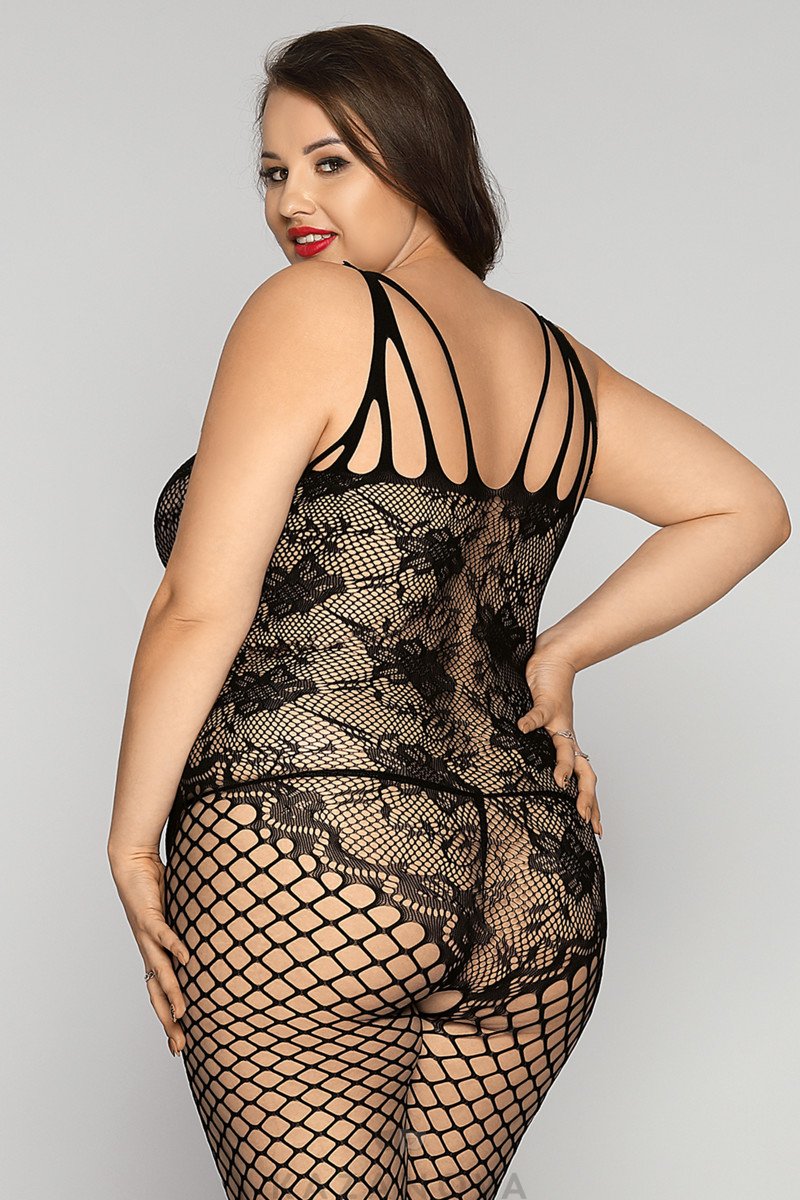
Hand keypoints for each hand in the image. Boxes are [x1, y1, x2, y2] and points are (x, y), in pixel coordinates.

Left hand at [108, 846, 189, 1055]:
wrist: (130, 865)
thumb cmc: (153, 889)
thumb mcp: (175, 918)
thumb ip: (187, 931)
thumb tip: (206, 942)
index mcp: (154, 954)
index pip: (161, 994)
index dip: (168, 1019)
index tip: (178, 1044)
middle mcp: (148, 951)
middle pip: (158, 994)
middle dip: (168, 1021)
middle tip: (178, 1046)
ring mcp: (147, 937)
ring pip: (160, 972)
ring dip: (172, 994)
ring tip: (182, 1014)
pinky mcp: (149, 917)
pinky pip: (164, 935)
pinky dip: (175, 947)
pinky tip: (187, 959)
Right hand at [517, 648, 603, 838]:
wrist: (554, 660)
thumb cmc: (548, 694)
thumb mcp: (548, 727)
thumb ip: (545, 746)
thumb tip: (542, 770)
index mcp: (568, 745)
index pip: (585, 779)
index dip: (592, 803)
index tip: (596, 829)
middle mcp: (567, 736)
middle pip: (585, 771)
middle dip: (586, 796)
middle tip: (587, 819)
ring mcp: (557, 721)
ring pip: (566, 746)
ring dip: (563, 765)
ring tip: (558, 781)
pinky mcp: (546, 703)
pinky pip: (538, 714)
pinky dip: (530, 722)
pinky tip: (522, 727)